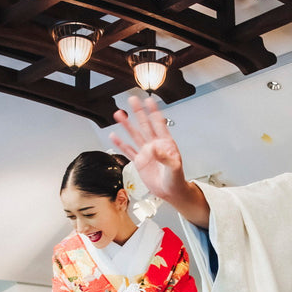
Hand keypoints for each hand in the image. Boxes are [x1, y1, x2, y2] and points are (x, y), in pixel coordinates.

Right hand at [111, 97, 210, 227]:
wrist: (171, 192)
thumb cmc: (176, 179)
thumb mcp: (174, 167)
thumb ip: (165, 157)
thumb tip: (155, 148)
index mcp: (166, 143)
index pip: (159, 123)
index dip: (154, 111)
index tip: (149, 100)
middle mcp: (155, 145)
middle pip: (144, 124)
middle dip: (138, 112)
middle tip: (132, 100)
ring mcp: (146, 153)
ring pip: (135, 135)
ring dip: (127, 125)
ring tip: (119, 114)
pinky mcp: (140, 162)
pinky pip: (128, 151)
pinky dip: (121, 144)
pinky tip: (114, 136)